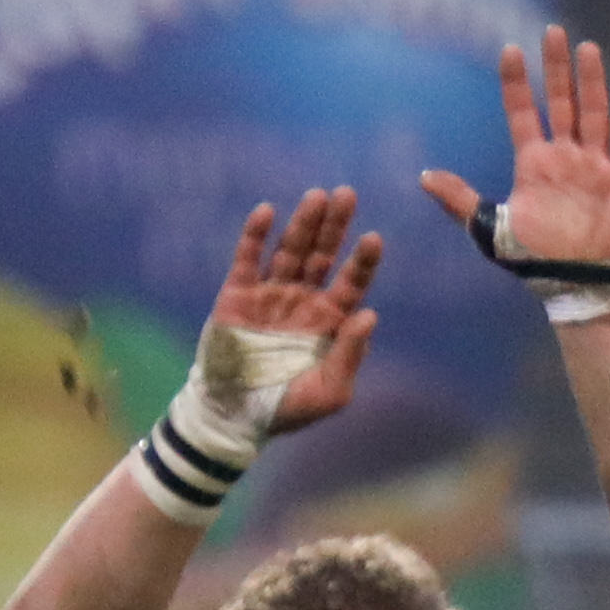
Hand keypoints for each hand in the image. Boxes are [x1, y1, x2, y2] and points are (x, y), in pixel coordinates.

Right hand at [199, 187, 382, 434]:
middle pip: (322, 255)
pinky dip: (255, 234)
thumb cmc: (288, 407)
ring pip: (289, 249)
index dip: (362, 261)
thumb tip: (370, 314)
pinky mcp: (238, 292)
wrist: (235, 414)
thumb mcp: (329, 391)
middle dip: (335, 226)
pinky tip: (267, 211)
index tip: (373, 238)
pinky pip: (247, 258)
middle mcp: (303, 299)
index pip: (351, 282)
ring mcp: (270, 293)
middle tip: (347, 195)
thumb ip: (349, 354)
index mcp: (329, 320)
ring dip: (303, 223)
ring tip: (316, 196)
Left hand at [423, 26, 609, 277]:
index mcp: (532, 164)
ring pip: (593, 113)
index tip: (509, 49)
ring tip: (587, 48)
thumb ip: (460, 201)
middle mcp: (564, 158)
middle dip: (556, 68)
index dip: (516, 82)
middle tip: (552, 31)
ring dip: (590, 82)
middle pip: (560, 102)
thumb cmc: (532, 261)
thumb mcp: (490, 230)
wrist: (576, 287)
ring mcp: (594, 167)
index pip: (522, 112)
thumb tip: (423, 177)